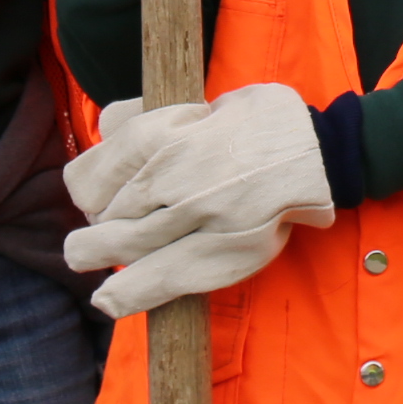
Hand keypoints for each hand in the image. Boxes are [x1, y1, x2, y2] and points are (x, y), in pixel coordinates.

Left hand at [63, 81, 336, 316]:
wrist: (316, 153)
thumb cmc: (257, 124)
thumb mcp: (199, 103)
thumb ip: (146, 115)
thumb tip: (103, 125)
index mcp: (159, 135)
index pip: (87, 178)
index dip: (86, 192)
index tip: (97, 197)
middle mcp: (168, 177)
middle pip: (101, 215)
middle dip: (98, 222)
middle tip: (103, 227)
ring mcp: (191, 219)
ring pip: (121, 247)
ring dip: (99, 254)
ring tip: (91, 255)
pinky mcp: (215, 254)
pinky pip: (157, 281)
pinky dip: (126, 294)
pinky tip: (108, 299)